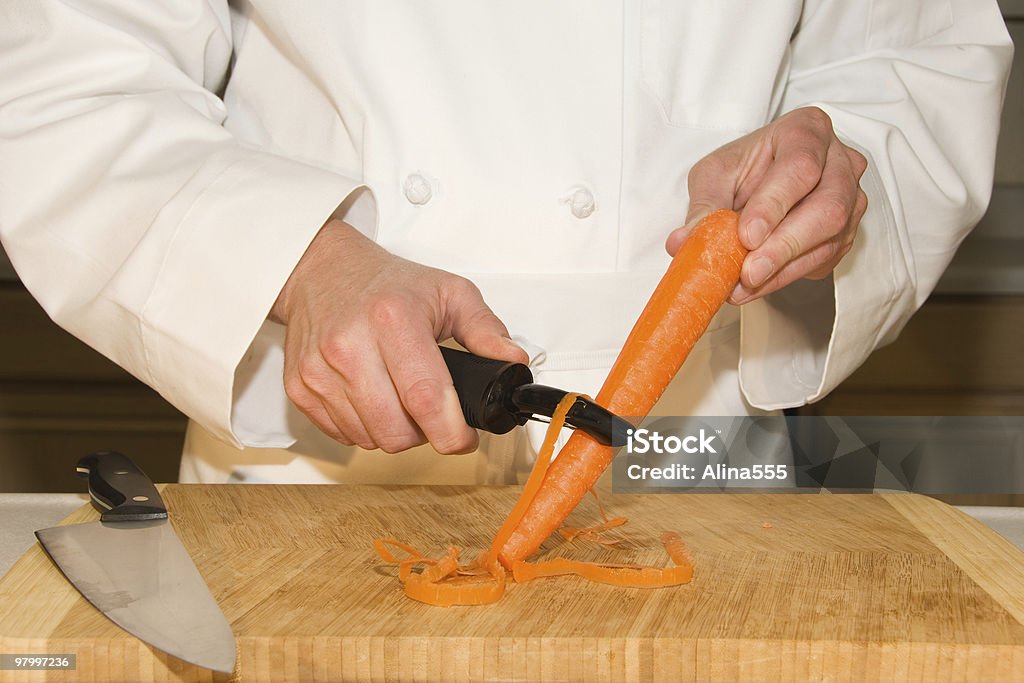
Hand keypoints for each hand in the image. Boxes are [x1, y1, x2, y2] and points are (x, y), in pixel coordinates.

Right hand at [270, 219, 526, 452]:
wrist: (320, 270)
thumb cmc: (387, 283)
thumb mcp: (449, 292)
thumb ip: (487, 330)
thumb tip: (515, 363)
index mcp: (393, 319)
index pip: (426, 398)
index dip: (452, 433)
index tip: (464, 438)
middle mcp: (350, 345)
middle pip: (397, 431)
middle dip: (425, 435)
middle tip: (433, 414)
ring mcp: (320, 369)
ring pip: (370, 439)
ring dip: (394, 432)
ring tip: (402, 402)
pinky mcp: (300, 387)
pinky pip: (342, 434)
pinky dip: (364, 428)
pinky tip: (374, 400)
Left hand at [665, 107, 867, 303]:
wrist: (765, 178)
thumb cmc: (744, 167)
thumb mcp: (715, 175)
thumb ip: (704, 206)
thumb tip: (682, 243)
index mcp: (807, 130)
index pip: (800, 167)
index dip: (774, 205)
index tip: (747, 236)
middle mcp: (840, 161)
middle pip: (827, 208)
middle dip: (784, 246)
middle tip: (748, 273)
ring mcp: (851, 197)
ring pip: (830, 240)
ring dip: (784, 270)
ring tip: (743, 286)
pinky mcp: (847, 232)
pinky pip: (825, 259)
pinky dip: (788, 277)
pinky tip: (757, 283)